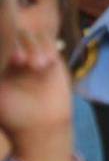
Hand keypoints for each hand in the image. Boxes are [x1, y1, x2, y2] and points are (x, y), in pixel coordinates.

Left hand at [0, 27, 73, 160]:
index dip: (6, 44)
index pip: (1, 42)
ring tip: (39, 66)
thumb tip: (10, 57)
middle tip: (21, 61)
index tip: (15, 61)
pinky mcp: (50, 58)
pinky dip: (49, 47)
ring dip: (35, 47)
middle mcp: (12, 57)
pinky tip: (48, 62)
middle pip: (14, 34)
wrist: (42, 126)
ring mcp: (32, 56)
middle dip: (20, 45)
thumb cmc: (14, 114)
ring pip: (32, 36)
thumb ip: (0, 74)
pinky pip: (49, 42)